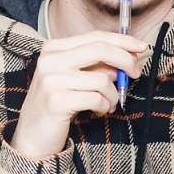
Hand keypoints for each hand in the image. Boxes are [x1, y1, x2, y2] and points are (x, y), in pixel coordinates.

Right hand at [12, 32, 146, 159]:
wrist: (32, 136)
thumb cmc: (57, 105)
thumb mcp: (73, 78)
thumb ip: (95, 65)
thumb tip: (128, 58)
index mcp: (54, 49)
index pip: (95, 37)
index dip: (122, 40)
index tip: (141, 47)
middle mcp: (50, 60)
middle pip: (100, 49)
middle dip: (125, 60)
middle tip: (135, 74)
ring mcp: (51, 80)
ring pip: (102, 79)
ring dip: (113, 95)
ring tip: (108, 104)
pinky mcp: (57, 101)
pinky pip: (97, 99)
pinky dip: (105, 106)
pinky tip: (99, 111)